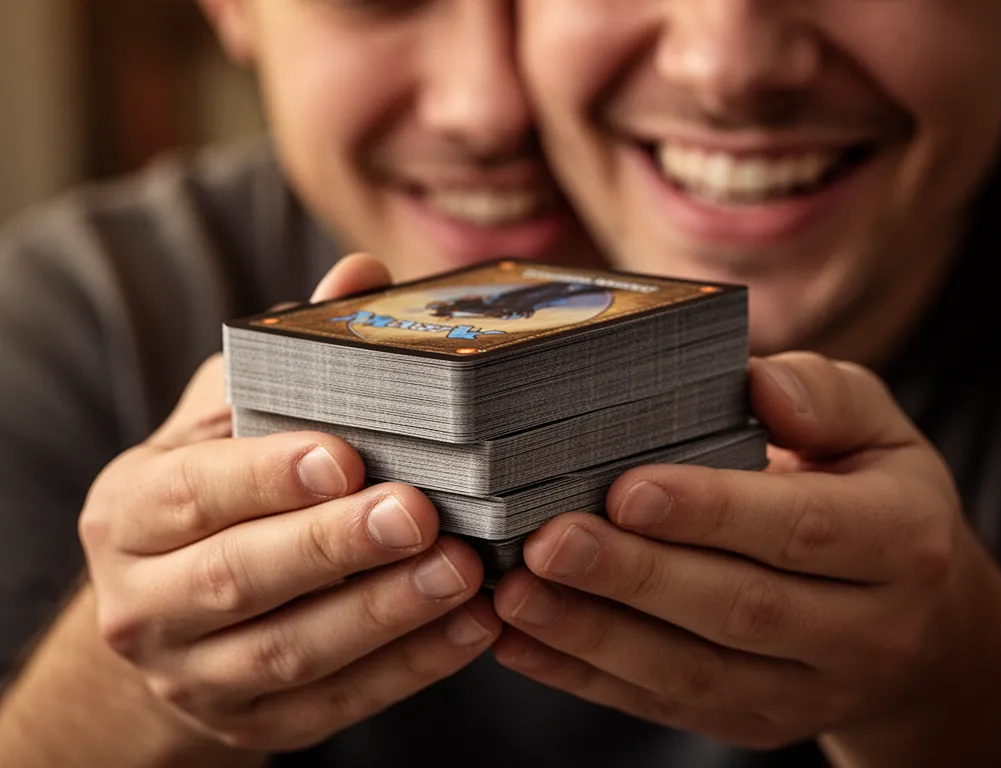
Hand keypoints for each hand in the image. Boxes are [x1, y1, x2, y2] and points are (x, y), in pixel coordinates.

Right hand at [80, 253, 500, 751]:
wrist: (171, 618)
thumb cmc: (211, 496)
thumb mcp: (226, 422)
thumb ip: (287, 357)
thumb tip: (361, 275)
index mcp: (132, 511)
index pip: (194, 493)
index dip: (268, 477)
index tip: (346, 455)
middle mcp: (145, 600)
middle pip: (239, 577)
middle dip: (334, 546)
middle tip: (421, 514)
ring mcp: (193, 675)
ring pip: (289, 653)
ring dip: (383, 615)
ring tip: (462, 573)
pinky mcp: (251, 726)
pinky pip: (331, 706)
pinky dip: (404, 670)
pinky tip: (468, 629)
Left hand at [491, 352, 1000, 750]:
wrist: (922, 624)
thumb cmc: (876, 497)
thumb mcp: (879, 430)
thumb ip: (825, 397)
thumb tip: (760, 383)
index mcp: (899, 541)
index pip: (802, 529)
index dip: (713, 511)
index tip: (627, 489)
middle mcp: (865, 630)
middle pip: (739, 608)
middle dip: (635, 576)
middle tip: (550, 542)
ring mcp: (806, 689)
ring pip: (692, 672)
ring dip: (595, 635)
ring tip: (519, 596)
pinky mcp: (753, 720)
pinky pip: (664, 704)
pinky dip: (586, 676)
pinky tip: (523, 643)